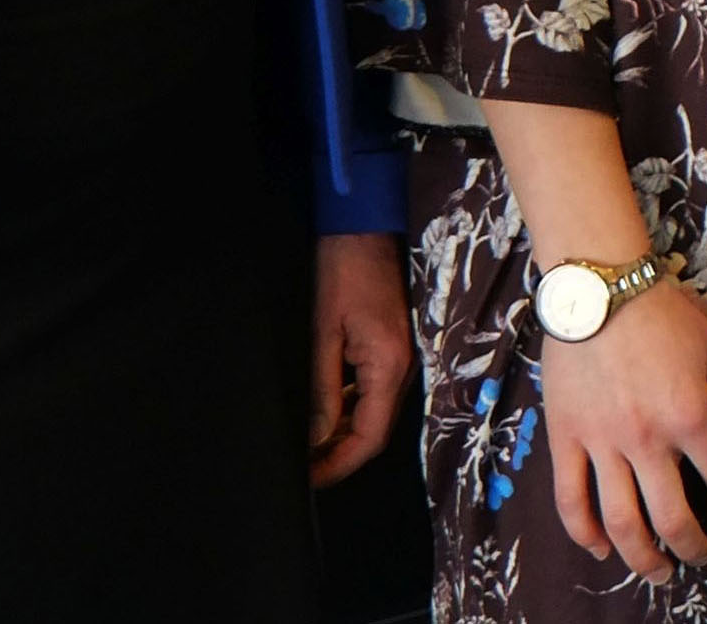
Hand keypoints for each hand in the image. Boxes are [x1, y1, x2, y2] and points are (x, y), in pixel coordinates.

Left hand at [309, 231, 411, 485]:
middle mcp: (404, 368)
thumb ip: (322, 389)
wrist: (367, 225)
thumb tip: (315, 438)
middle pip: (376, 431)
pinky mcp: (395, 347)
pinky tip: (326, 412)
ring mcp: (403, 357)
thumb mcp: (323, 331)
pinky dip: (352, 409)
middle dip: (340, 454)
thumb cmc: (342, 270)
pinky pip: (375, 392)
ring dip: (345, 433)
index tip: (308, 480)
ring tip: (308, 445)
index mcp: (388, 366)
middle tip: (303, 467)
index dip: (340, 465)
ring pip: (376, 413)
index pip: (370, 437)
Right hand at [543, 282, 706, 583]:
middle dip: (692, 546)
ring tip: (657, 570)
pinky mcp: (565, 439)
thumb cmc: (663, 313)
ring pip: (620, 521)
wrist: (598, 285)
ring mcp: (602, 443)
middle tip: (699, 557)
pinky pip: (570, 499)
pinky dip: (583, 533)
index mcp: (691, 415)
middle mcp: (647, 439)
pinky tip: (600, 549)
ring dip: (641, 557)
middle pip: (672, 518)